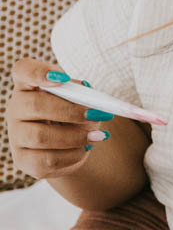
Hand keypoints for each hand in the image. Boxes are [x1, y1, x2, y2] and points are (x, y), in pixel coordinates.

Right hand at [6, 59, 112, 179]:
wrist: (71, 145)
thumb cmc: (75, 114)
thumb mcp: (82, 100)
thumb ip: (84, 94)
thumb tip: (88, 93)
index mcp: (30, 85)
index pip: (23, 70)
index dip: (39, 72)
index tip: (62, 78)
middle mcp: (17, 108)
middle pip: (34, 105)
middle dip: (70, 111)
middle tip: (96, 114)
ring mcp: (16, 135)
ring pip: (40, 136)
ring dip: (75, 136)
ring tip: (99, 136)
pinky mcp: (22, 159)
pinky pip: (47, 160)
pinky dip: (73, 155)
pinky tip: (85, 148)